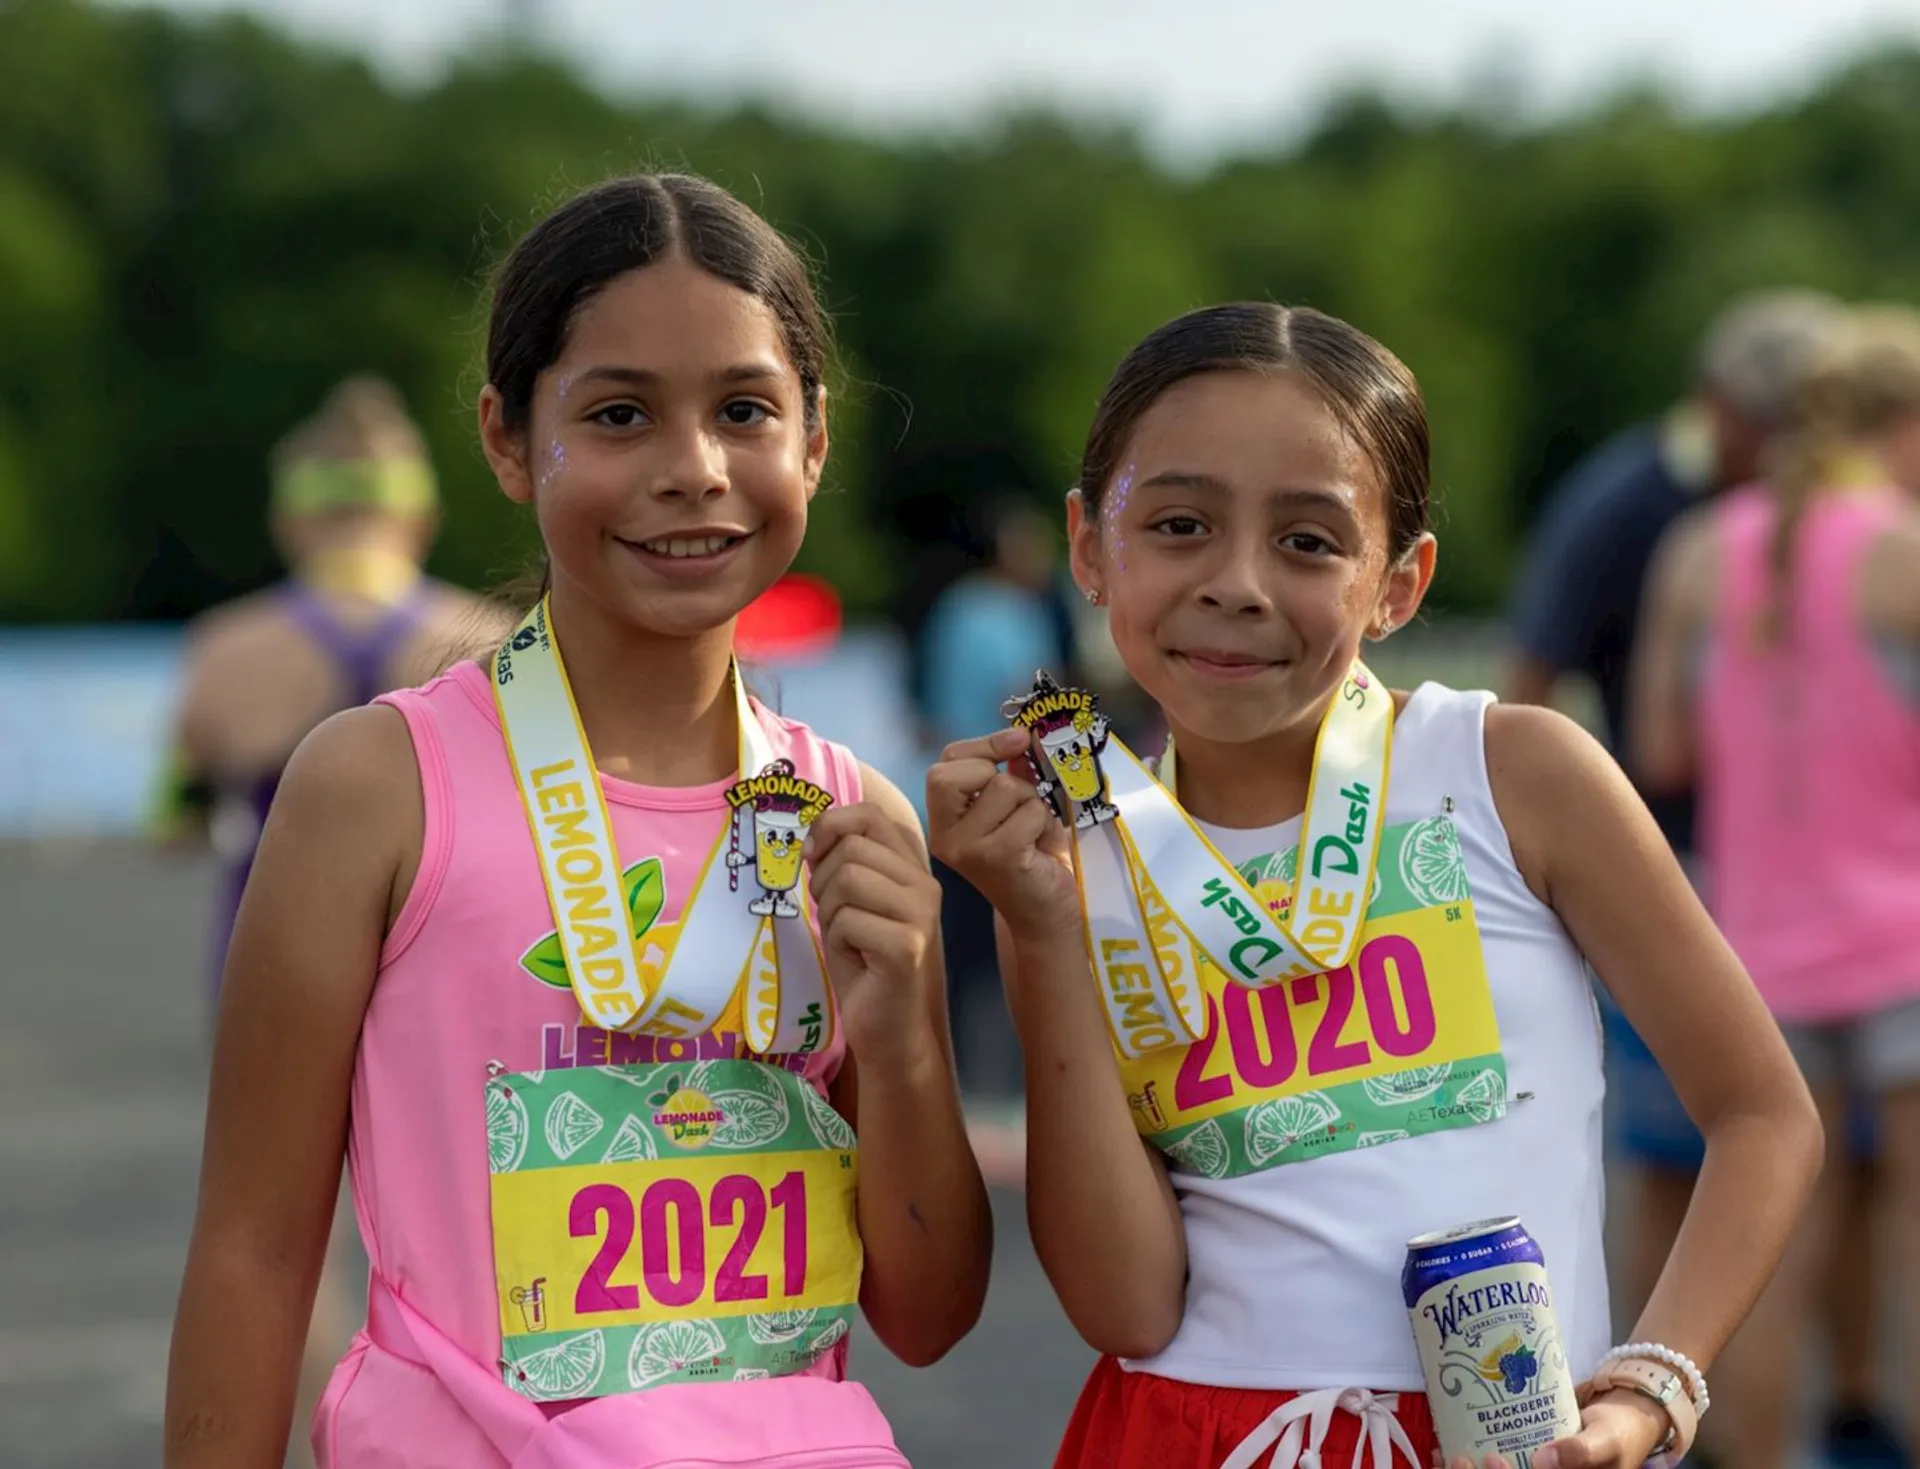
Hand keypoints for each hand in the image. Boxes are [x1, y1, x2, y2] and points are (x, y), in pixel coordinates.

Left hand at [804, 801, 941, 1062]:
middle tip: (835, 916)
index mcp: (912, 868)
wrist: (887, 1026)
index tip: (812, 856)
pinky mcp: (907, 945)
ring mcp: (920, 914)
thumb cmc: (864, 963)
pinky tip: (855, 958)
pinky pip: (847, 920)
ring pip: (848, 880)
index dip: (831, 826)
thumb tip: (814, 833)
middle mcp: (925, 884)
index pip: (869, 816)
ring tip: (847, 937)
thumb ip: (840, 862)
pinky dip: (837, 940)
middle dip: (824, 881)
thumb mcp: (848, 901)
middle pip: (852, 849)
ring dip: (830, 912)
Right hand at [925, 729, 1077, 941]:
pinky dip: (1045, 824)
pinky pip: (1030, 811)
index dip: (983, 745)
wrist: (1048, 913)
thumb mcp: (1021, 806)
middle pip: (958, 771)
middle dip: (1000, 777)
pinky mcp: (996, 857)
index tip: (1018, 741)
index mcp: (944, 820)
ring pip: (1005, 787)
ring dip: (1032, 804)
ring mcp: (967, 848)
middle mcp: (945, 836)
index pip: (946, 763)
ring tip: (1033, 834)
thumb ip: (1016, 770)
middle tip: (1020, 806)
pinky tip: (1039, 850)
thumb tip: (1027, 730)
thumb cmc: (1034, 857)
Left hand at [1432, 1386, 1669, 1468]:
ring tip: (1449, 1455)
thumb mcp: (1605, 1442)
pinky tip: (1443, 1451)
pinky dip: (1467, 1465)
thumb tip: (1543, 1461)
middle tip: (1459, 1457)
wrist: (1620, 1418)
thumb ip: (1581, 1452)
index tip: (1494, 1459)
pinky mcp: (1522, 1466)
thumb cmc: (1618, 1433)